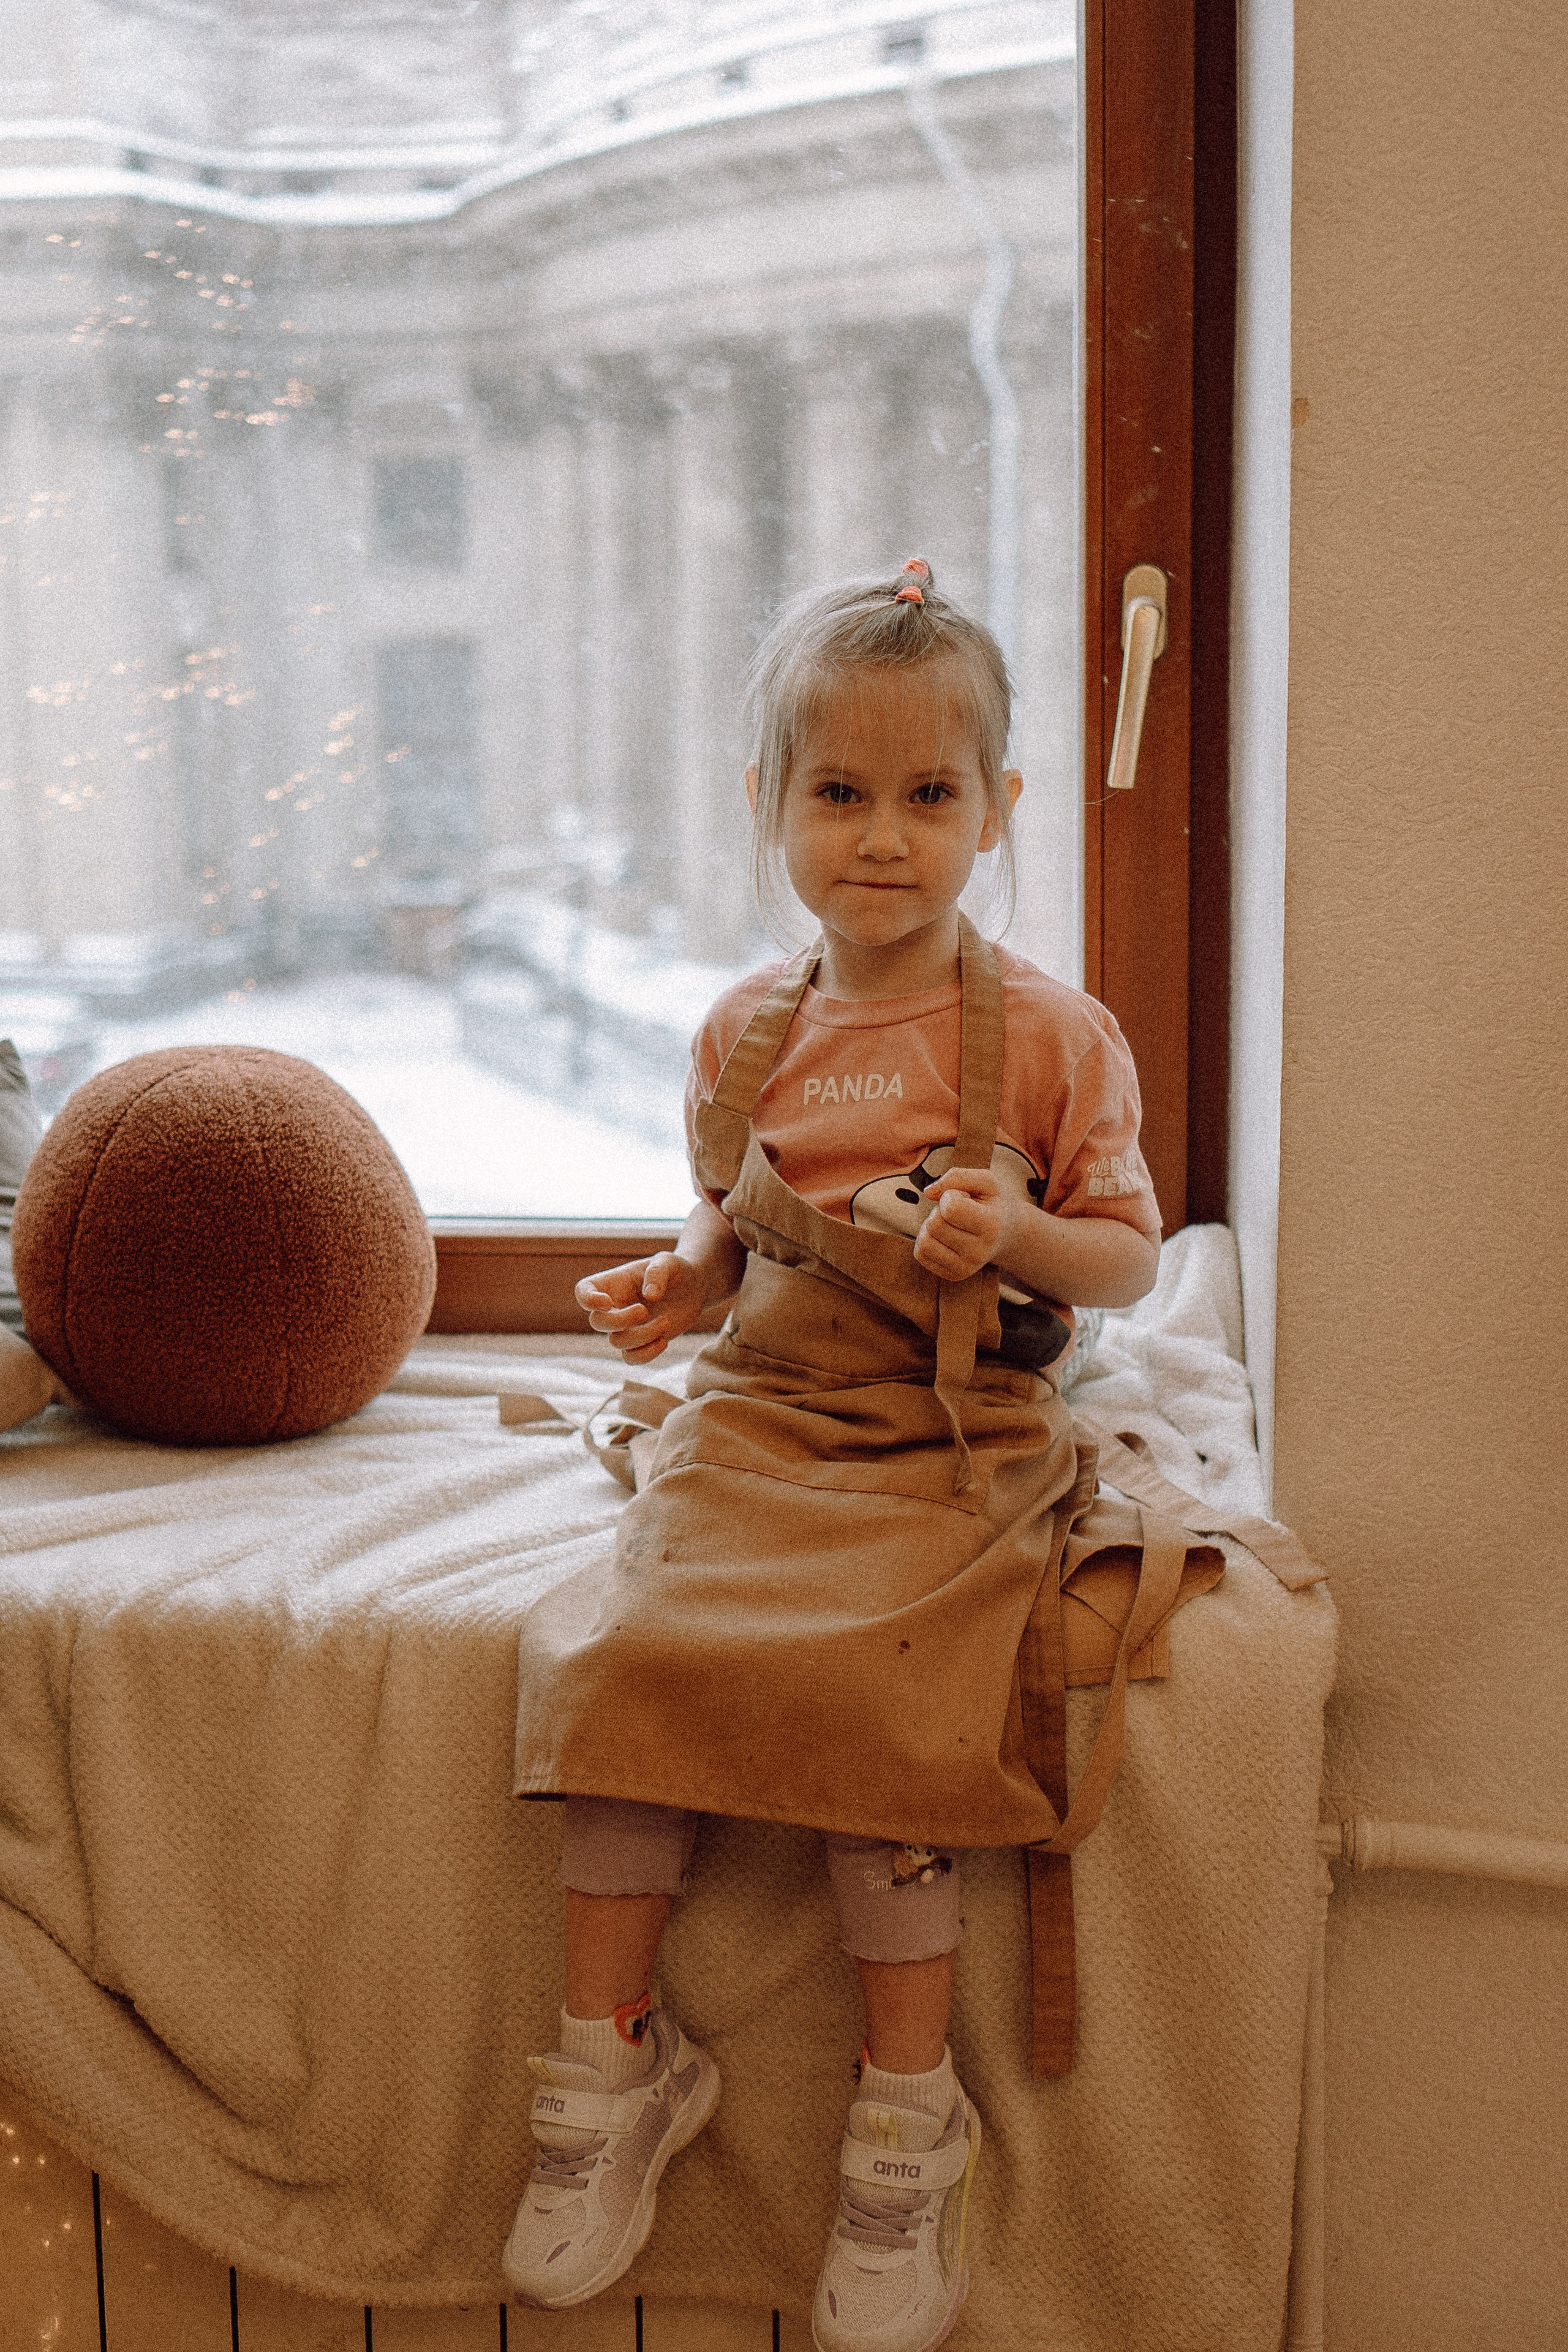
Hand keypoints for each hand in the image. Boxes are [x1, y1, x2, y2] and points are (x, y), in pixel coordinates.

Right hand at [574, 1252, 709, 1363]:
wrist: (692, 1288)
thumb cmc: (674, 1270)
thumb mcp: (668, 1261)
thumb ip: (658, 1273)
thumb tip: (650, 1296)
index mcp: (612, 1283)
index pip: (583, 1292)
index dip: (588, 1300)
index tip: (607, 1301)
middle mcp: (613, 1306)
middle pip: (598, 1322)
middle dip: (621, 1320)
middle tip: (645, 1311)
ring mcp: (625, 1327)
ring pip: (617, 1342)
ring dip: (642, 1336)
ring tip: (666, 1322)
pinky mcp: (640, 1342)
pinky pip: (631, 1357)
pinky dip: (646, 1354)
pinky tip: (664, 1341)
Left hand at [912, 1167, 1021, 1282]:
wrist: (1007, 1234)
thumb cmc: (992, 1202)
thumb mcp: (985, 1180)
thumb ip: (956, 1177)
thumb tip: (928, 1193)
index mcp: (990, 1226)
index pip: (950, 1209)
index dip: (949, 1196)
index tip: (964, 1197)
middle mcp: (979, 1252)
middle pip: (934, 1225)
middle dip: (939, 1211)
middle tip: (957, 1211)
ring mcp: (966, 1267)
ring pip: (924, 1242)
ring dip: (930, 1226)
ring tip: (949, 1223)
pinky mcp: (953, 1275)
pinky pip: (920, 1254)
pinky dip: (926, 1240)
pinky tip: (944, 1236)